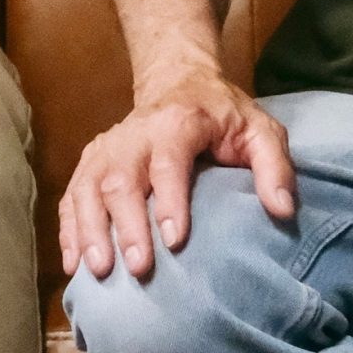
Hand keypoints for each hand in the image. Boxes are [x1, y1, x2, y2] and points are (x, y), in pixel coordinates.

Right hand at [59, 75, 295, 280]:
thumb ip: (275, 167)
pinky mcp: (91, 161)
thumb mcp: (260, 130)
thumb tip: (283, 211)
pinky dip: (69, 229)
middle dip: (126, 226)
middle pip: (121, 179)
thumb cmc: (223, 114)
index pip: (169, 161)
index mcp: (178, 122)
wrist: (178, 81)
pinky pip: (72, 194)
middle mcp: (135, 133)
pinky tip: (73, 264)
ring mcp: (108, 147)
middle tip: (138, 267)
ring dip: (90, 230)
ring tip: (100, 271)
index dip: (169, 200)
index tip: (175, 240)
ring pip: (88, 187)